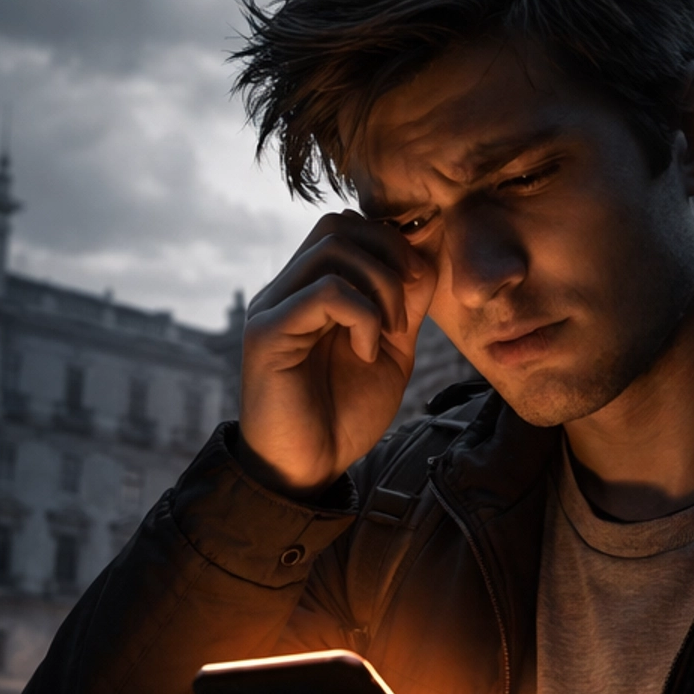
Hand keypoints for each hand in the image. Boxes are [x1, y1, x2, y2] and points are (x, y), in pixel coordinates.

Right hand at [239, 211, 438, 492]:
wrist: (311, 468)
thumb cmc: (345, 414)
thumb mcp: (392, 350)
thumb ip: (406, 303)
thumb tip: (427, 248)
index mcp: (312, 288)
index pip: (348, 227)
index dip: (393, 246)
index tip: (416, 291)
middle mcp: (287, 289)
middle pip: (338, 225)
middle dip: (389, 257)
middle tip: (404, 312)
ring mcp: (274, 307)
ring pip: (332, 249)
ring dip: (380, 287)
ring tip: (388, 334)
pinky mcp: (267, 333)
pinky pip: (324, 292)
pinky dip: (361, 316)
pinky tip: (365, 353)